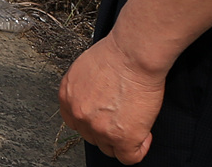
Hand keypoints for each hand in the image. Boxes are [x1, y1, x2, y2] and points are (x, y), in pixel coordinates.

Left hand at [59, 31, 165, 162]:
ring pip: (110, 148)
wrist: (133, 56)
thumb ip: (83, 90)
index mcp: (67, 97)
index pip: (75, 122)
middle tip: (123, 117)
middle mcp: (79, 115)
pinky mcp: (122, 138)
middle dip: (107, 129)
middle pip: (92, 136)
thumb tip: (93, 100)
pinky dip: (139, 148)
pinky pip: (130, 157)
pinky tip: (144, 134)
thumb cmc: (115, 54)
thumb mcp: (84, 70)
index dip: (92, 121)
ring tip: (135, 122)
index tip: (105, 117)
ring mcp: (99, 129)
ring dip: (122, 139)